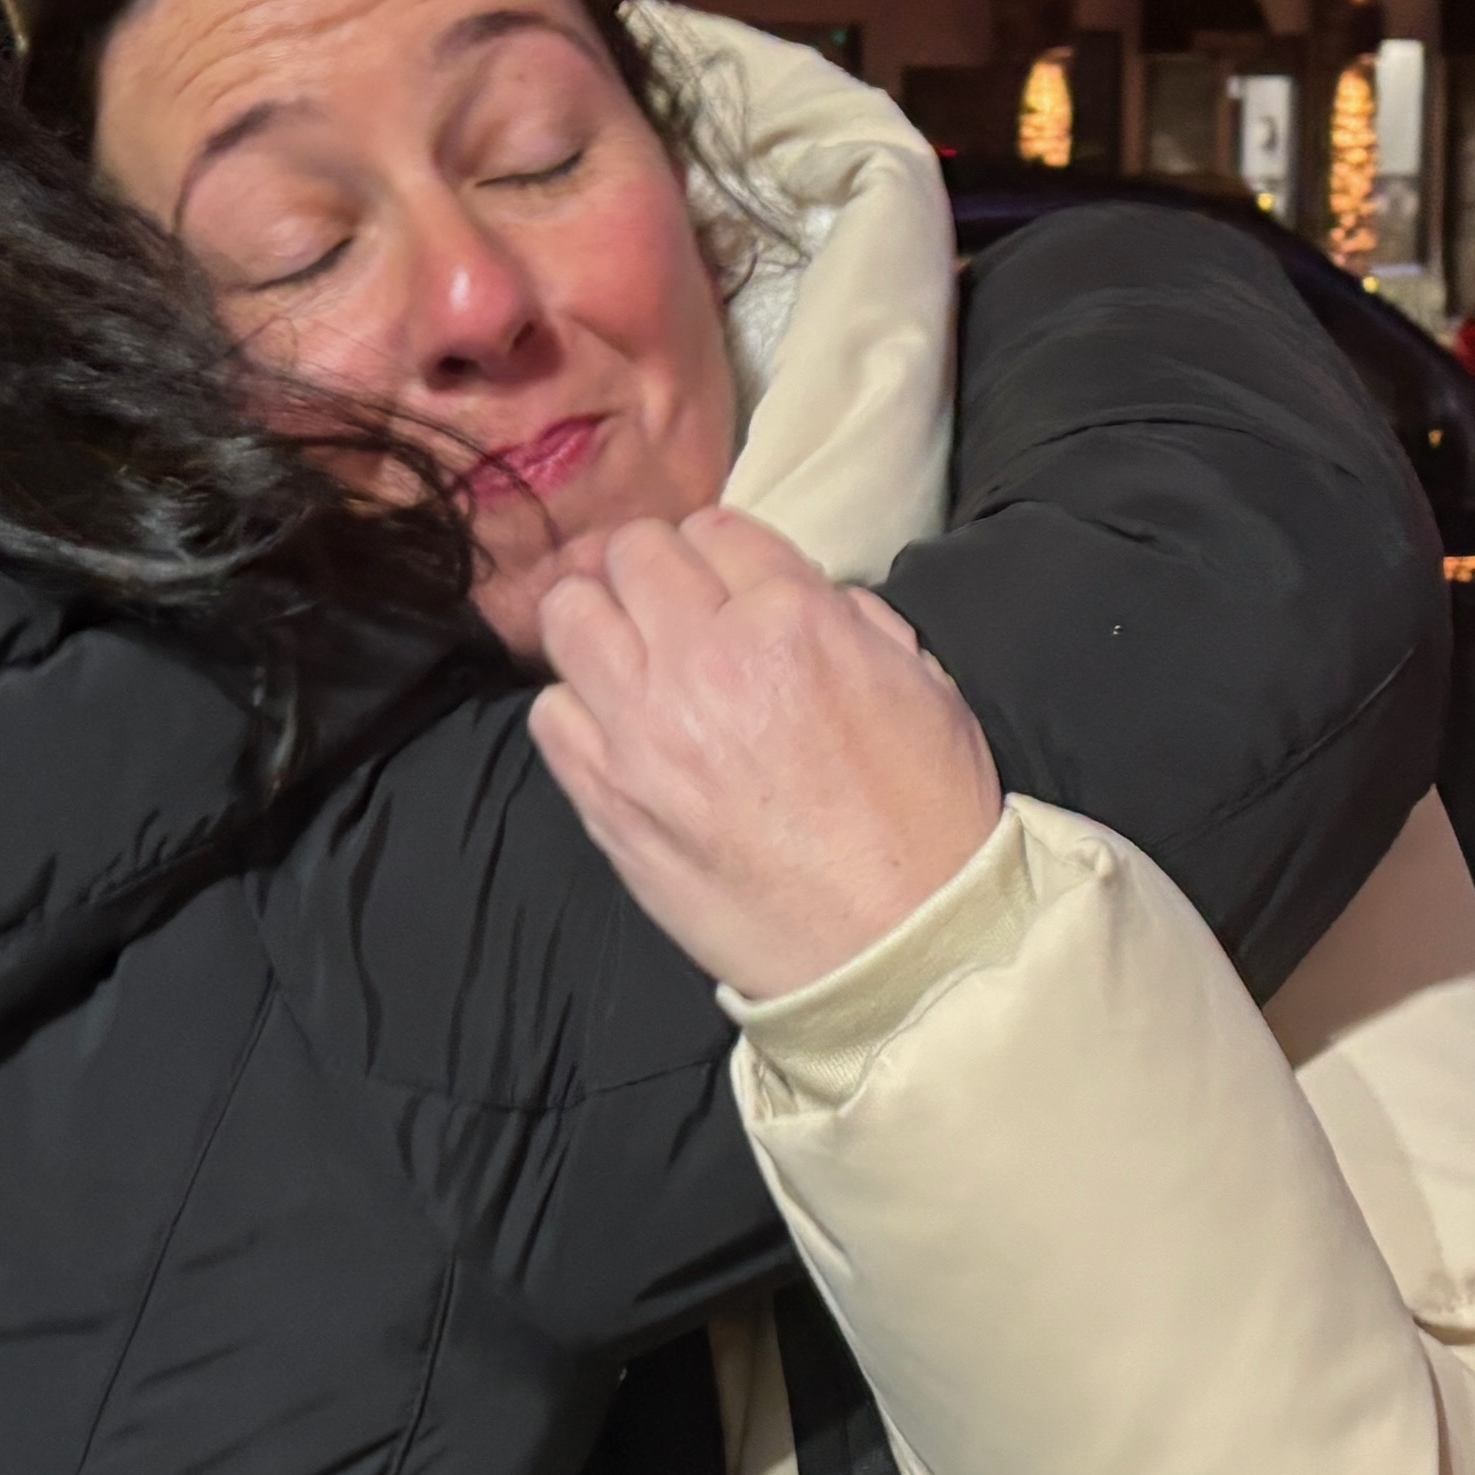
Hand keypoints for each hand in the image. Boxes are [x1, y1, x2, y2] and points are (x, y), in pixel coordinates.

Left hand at [525, 510, 1005, 1000]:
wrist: (895, 946)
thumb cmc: (924, 821)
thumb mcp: (922, 684)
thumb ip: (850, 618)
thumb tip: (793, 595)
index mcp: (792, 621)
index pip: (715, 528)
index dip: (721, 555)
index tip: (726, 586)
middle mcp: (705, 661)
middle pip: (632, 555)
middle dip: (651, 572)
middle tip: (668, 610)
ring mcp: (643, 731)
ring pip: (570, 617)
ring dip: (597, 623)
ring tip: (627, 656)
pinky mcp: (606, 798)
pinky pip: (550, 713)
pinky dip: (575, 709)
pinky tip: (613, 731)